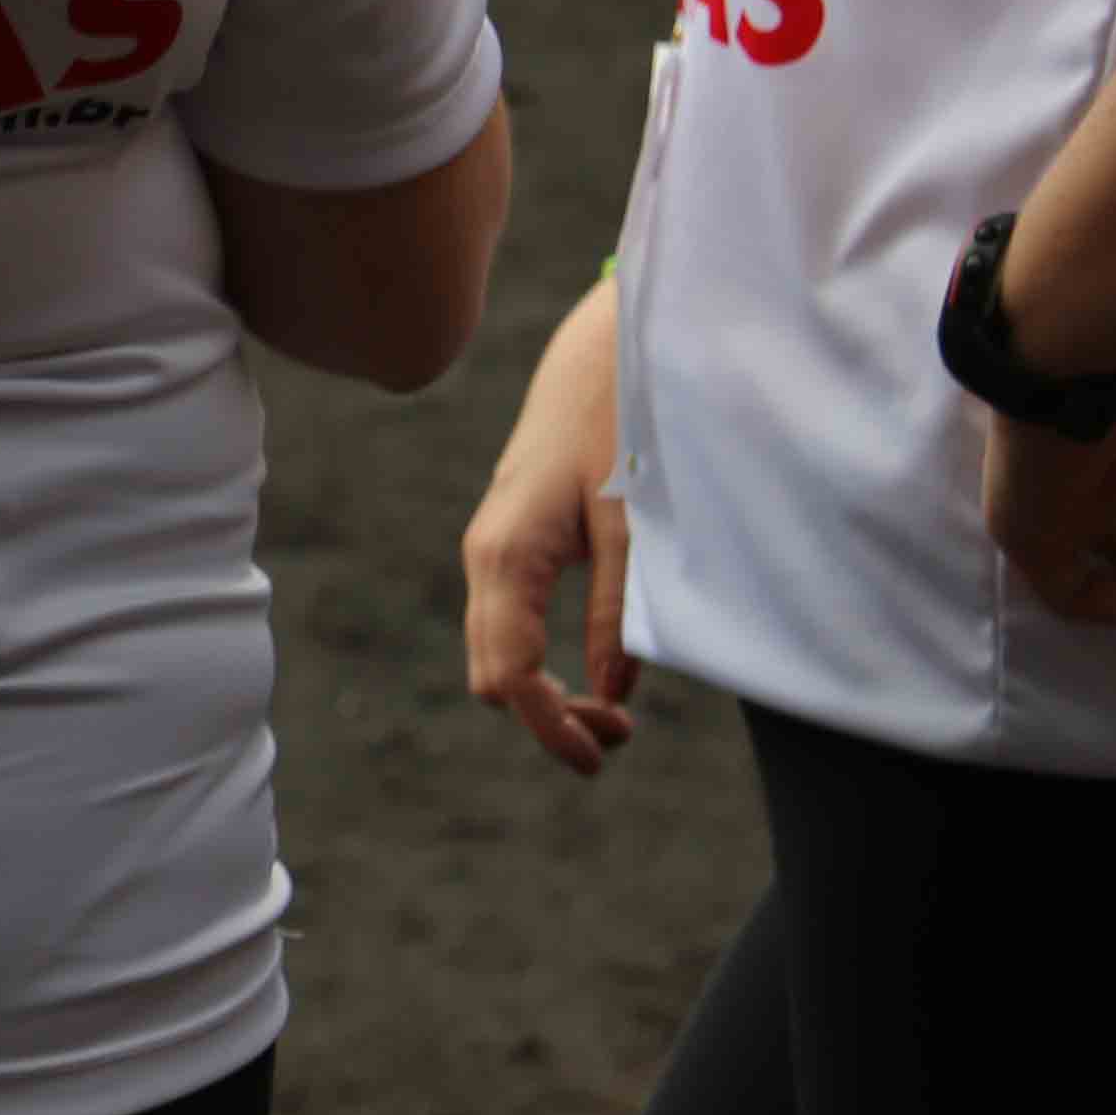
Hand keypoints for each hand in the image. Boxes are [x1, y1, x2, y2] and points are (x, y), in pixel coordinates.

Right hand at [461, 281, 640, 773]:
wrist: (596, 358)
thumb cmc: (619, 430)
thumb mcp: (631, 525)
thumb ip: (620, 611)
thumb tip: (613, 694)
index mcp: (506, 556)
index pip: (508, 673)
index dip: (549, 726)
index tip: (598, 756)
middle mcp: (484, 558)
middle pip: (490, 674)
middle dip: (547, 717)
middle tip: (619, 734)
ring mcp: (489, 552)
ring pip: (494, 653)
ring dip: (543, 693)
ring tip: (612, 711)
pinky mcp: (507, 546)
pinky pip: (507, 625)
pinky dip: (540, 661)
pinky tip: (589, 665)